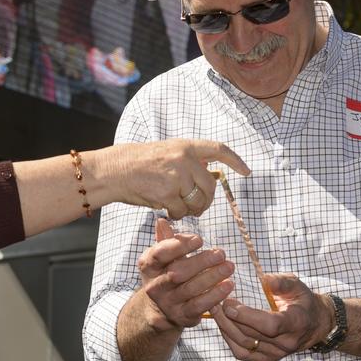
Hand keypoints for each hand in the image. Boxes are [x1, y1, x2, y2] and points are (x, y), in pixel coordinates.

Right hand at [88, 139, 249, 219]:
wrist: (114, 170)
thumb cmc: (138, 163)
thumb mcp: (166, 152)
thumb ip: (188, 161)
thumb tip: (209, 175)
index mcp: (185, 146)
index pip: (218, 150)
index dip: (235, 161)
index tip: (246, 171)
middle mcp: (184, 160)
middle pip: (210, 186)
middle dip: (206, 201)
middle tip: (198, 207)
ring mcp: (176, 177)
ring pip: (196, 201)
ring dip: (189, 209)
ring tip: (176, 206)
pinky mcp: (167, 194)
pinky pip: (181, 211)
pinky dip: (175, 214)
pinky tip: (164, 208)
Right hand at [135, 218, 234, 328]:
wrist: (160, 309)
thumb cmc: (165, 275)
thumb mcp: (161, 258)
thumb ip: (165, 240)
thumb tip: (162, 220)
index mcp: (148, 266)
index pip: (160, 254)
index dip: (179, 245)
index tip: (199, 239)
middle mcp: (154, 286)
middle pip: (177, 272)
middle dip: (201, 262)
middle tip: (221, 253)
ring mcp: (167, 303)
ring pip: (190, 289)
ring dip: (212, 277)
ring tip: (229, 266)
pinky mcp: (182, 316)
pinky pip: (199, 306)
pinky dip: (215, 295)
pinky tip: (228, 285)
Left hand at [210, 273, 333, 360]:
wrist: (314, 324)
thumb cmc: (302, 301)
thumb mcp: (296, 285)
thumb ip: (280, 282)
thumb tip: (263, 279)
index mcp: (296, 322)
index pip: (271, 325)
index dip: (247, 316)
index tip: (229, 304)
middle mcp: (287, 342)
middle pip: (252, 335)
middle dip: (229, 318)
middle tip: (215, 302)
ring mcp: (277, 354)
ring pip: (244, 346)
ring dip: (225, 329)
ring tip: (215, 312)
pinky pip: (243, 354)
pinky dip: (229, 340)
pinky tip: (223, 325)